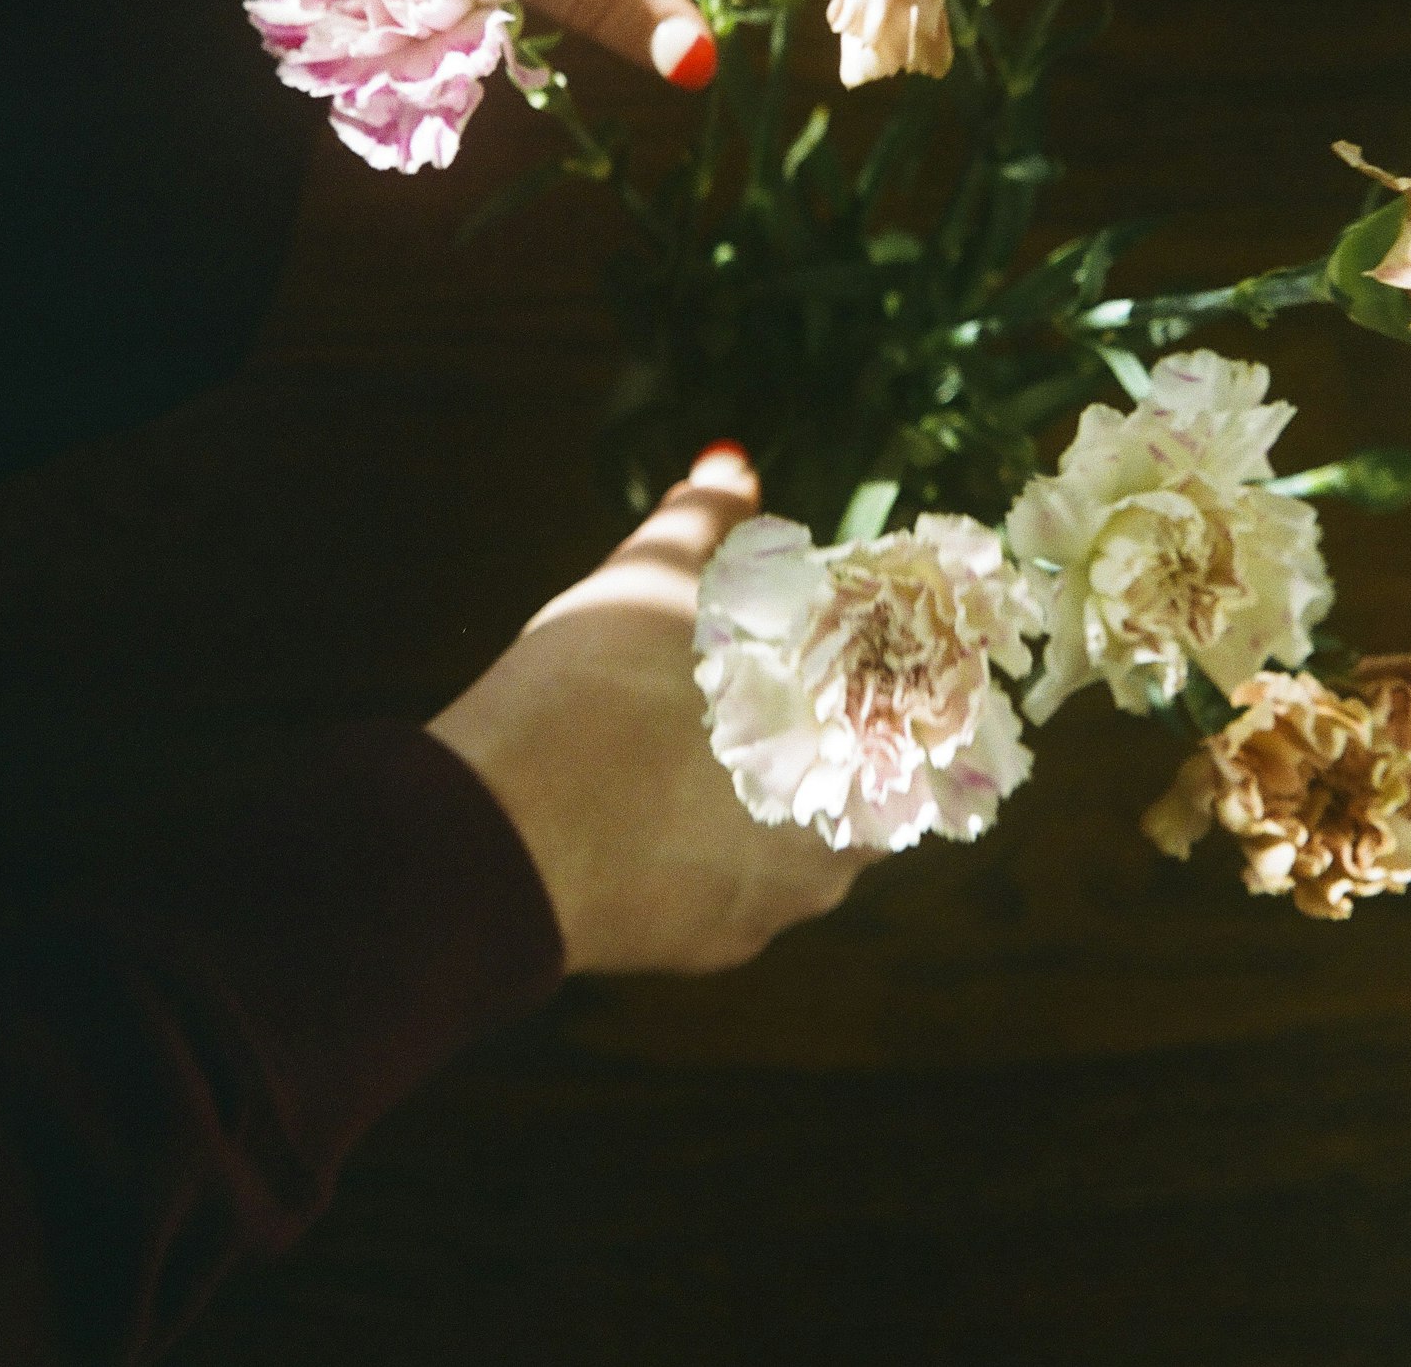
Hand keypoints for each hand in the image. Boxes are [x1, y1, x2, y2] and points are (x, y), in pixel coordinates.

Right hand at [430, 448, 863, 973]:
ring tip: (703, 732)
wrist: (498, 835)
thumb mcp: (654, 581)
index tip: (844, 642)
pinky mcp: (704, 947)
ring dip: (763, 790)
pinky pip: (725, 885)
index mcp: (860, 756)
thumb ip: (705, 520)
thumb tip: (730, 463)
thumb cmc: (597, 696)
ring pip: (792, 841)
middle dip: (821, 730)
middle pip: (857, 780)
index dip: (879, 675)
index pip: (911, 718)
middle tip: (768, 675)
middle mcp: (835, 852)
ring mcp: (770, 911)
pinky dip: (702, 842)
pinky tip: (656, 796)